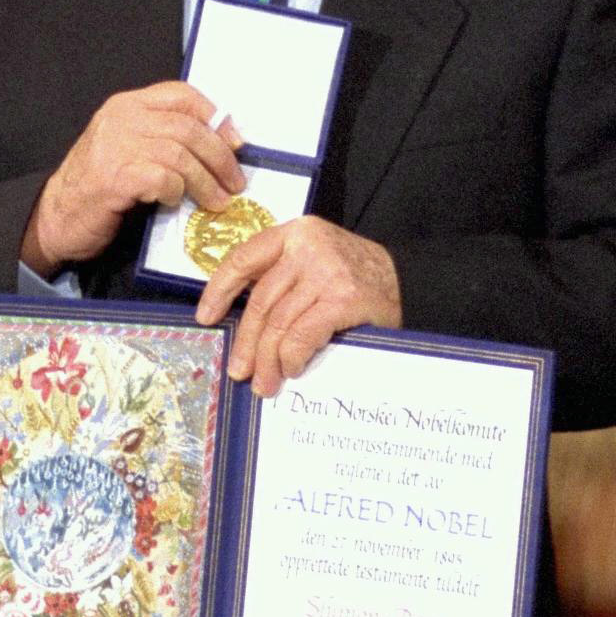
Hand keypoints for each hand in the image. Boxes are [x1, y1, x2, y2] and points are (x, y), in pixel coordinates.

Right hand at [23, 82, 242, 272]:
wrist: (56, 217)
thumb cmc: (98, 186)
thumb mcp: (129, 148)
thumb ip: (163, 138)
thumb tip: (221, 143)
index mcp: (126, 106)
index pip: (181, 95)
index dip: (216, 116)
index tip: (236, 141)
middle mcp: (121, 119)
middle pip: (188, 127)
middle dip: (220, 156)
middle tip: (235, 181)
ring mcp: (115, 147)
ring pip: (180, 155)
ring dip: (206, 182)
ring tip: (218, 200)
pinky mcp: (114, 178)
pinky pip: (163, 179)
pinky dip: (177, 192)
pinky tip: (176, 202)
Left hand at [195, 217, 399, 396]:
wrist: (409, 282)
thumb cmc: (355, 279)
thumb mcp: (314, 263)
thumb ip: (282, 279)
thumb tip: (243, 328)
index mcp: (295, 233)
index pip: (244, 258)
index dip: (220, 290)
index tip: (206, 317)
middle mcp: (308, 246)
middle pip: (261, 300)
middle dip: (247, 341)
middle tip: (239, 372)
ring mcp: (326, 270)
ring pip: (279, 322)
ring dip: (268, 359)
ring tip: (265, 383)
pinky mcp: (344, 298)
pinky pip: (303, 334)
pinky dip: (293, 356)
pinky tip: (292, 369)